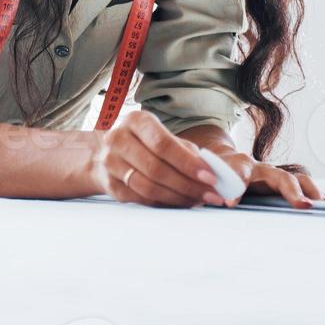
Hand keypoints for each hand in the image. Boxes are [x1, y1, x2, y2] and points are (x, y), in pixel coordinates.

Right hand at [89, 111, 227, 207]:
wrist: (110, 152)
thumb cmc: (147, 144)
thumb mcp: (165, 137)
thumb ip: (188, 152)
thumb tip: (214, 172)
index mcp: (135, 121)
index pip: (163, 144)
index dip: (188, 163)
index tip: (210, 177)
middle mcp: (117, 139)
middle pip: (155, 168)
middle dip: (188, 185)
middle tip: (210, 195)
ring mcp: (110, 163)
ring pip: (148, 187)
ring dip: (178, 198)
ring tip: (198, 200)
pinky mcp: (109, 184)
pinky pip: (141, 199)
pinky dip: (164, 204)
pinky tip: (180, 202)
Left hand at [205, 149, 323, 208]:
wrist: (221, 163)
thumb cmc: (213, 175)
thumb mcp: (206, 181)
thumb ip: (209, 190)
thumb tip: (211, 205)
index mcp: (237, 166)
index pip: (237, 172)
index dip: (235, 186)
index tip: (231, 204)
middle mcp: (261, 169)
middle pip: (281, 177)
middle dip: (292, 191)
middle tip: (303, 206)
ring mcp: (275, 176)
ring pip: (298, 181)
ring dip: (312, 194)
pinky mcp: (284, 185)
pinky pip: (304, 189)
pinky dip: (317, 198)